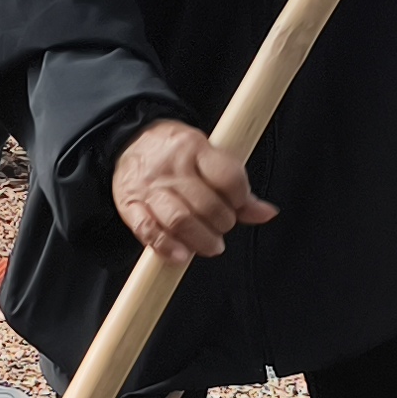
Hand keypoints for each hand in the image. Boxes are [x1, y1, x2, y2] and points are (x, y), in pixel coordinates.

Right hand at [111, 118, 275, 262]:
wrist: (130, 142)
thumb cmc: (176, 154)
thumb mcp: (208, 158)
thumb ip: (235, 186)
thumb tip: (266, 213)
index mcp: (194, 148)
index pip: (227, 178)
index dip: (240, 199)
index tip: (239, 206)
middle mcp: (171, 167)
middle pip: (206, 205)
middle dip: (223, 224)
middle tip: (223, 227)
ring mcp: (149, 188)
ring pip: (179, 220)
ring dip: (200, 240)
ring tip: (210, 245)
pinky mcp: (129, 205)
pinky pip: (148, 231)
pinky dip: (167, 247)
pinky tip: (181, 255)